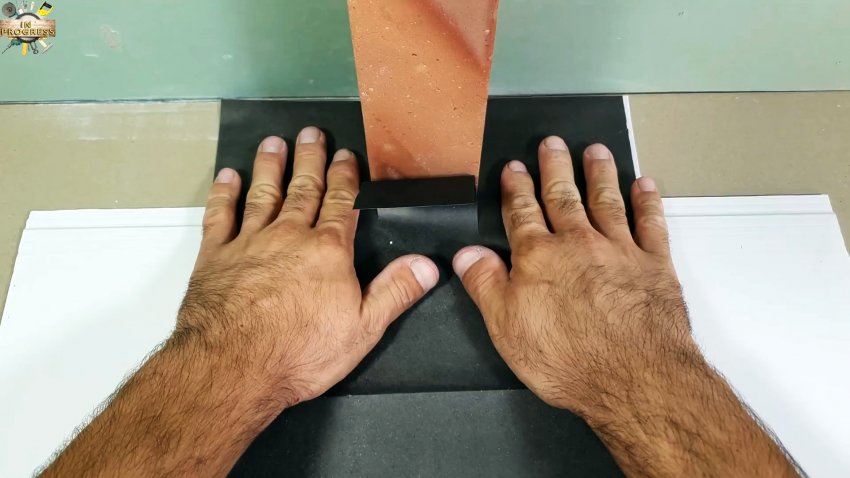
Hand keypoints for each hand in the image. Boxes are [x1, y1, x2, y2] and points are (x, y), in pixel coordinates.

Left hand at [177, 127, 438, 406]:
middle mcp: (289, 237)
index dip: (345, 178)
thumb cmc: (299, 351)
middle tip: (311, 133)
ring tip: (274, 143)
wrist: (234, 366)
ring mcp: (249, 243)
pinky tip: (228, 177)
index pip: (340, 204)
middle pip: (303, 189)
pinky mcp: (215, 257)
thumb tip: (426, 264)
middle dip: (310, 160)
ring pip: (262, 194)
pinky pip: (219, 215)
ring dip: (270, 167)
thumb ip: (396, 291)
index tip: (346, 156)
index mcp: (327, 251)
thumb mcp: (364, 327)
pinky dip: (223, 194)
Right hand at [452, 137, 696, 412]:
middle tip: (551, 143)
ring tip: (596, 151)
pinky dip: (647, 202)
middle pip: (562, 196)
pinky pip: (650, 223)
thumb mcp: (506, 327)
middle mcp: (578, 243)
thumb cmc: (568, 358)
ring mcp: (619, 250)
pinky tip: (645, 185)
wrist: (633, 377)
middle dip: (554, 167)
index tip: (513, 168)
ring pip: (606, 200)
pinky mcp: (654, 265)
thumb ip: (485, 284)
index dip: (515, 188)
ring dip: (600, 173)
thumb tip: (466, 254)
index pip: (521, 213)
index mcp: (539, 257)